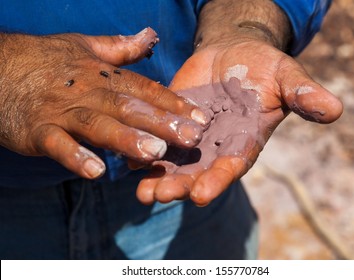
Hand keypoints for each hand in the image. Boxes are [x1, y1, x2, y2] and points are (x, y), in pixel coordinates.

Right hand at [0, 28, 207, 178]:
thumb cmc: (46, 60)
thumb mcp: (85, 47)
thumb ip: (120, 48)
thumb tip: (150, 35)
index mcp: (102, 75)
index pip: (144, 89)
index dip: (173, 103)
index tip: (200, 118)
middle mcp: (87, 92)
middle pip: (129, 107)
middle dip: (162, 123)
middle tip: (191, 138)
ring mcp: (62, 111)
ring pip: (98, 125)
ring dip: (127, 138)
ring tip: (154, 153)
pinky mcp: (37, 130)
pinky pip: (58, 145)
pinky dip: (75, 157)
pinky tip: (96, 172)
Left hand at [136, 39, 342, 205]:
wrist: (235, 55)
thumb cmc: (264, 68)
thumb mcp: (286, 78)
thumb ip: (303, 95)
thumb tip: (335, 109)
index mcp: (243, 142)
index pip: (231, 166)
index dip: (216, 180)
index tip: (200, 194)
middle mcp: (216, 147)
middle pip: (197, 173)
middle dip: (179, 185)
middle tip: (160, 196)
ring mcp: (191, 137)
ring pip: (173, 163)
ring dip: (156, 177)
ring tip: (140, 191)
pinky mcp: (171, 121)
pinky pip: (155, 139)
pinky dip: (141, 150)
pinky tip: (125, 159)